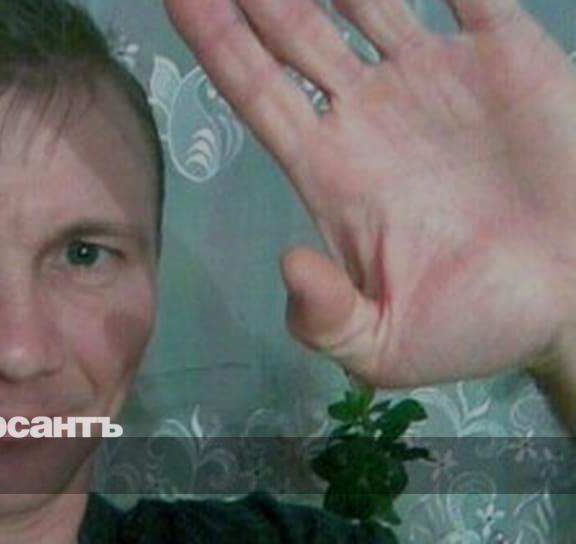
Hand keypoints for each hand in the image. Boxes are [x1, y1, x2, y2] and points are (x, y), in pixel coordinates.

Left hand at [165, 0, 575, 386]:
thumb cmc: (484, 324)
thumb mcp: (385, 345)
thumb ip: (325, 317)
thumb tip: (285, 264)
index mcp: (331, 168)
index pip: (255, 90)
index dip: (215, 42)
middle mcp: (367, 112)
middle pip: (294, 32)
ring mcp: (432, 79)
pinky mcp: (503, 55)